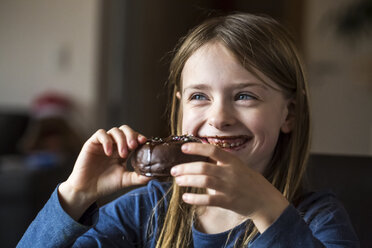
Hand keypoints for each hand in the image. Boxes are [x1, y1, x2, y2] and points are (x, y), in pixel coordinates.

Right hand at [59, 125, 150, 219]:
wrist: (87, 190)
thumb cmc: (106, 184)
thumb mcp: (125, 180)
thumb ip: (139, 177)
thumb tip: (154, 175)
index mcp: (123, 151)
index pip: (133, 137)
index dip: (139, 137)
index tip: (144, 142)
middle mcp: (114, 144)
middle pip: (125, 130)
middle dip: (131, 135)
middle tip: (134, 146)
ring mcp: (103, 143)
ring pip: (114, 131)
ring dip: (121, 140)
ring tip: (123, 154)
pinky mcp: (92, 143)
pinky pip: (100, 134)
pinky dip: (107, 140)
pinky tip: (109, 152)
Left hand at [170, 142, 288, 231]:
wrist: (265, 201)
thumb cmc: (248, 182)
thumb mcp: (238, 167)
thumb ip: (222, 162)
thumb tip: (201, 157)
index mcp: (233, 162)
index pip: (213, 151)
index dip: (197, 148)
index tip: (183, 148)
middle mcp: (231, 173)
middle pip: (204, 167)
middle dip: (186, 168)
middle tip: (173, 170)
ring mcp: (230, 187)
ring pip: (204, 181)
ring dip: (188, 180)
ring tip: (178, 181)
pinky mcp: (228, 202)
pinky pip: (209, 200)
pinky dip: (195, 198)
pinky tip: (186, 197)